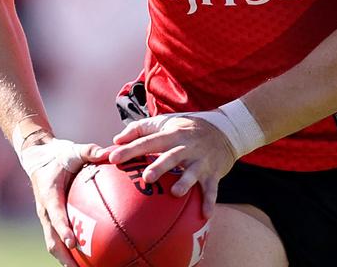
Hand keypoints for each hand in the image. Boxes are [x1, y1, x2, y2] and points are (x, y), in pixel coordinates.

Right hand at [27, 138, 107, 266]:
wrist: (37, 157)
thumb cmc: (58, 155)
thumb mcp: (72, 150)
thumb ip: (89, 151)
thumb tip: (108, 152)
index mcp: (49, 195)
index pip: (55, 216)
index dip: (64, 229)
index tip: (73, 242)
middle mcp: (45, 211)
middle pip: (52, 240)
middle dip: (65, 257)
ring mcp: (47, 218)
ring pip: (54, 245)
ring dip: (66, 260)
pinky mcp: (51, 221)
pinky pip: (59, 239)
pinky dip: (69, 252)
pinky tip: (87, 261)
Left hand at [107, 115, 236, 217]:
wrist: (224, 130)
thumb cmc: (185, 129)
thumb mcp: (164, 123)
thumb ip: (139, 129)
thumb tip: (116, 139)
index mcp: (171, 134)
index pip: (148, 141)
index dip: (131, 149)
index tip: (113, 158)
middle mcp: (186, 146)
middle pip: (171, 156)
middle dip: (160, 166)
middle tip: (146, 177)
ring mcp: (200, 160)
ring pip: (192, 172)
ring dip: (185, 182)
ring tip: (176, 193)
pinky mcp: (213, 173)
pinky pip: (212, 189)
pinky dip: (209, 201)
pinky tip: (205, 214)